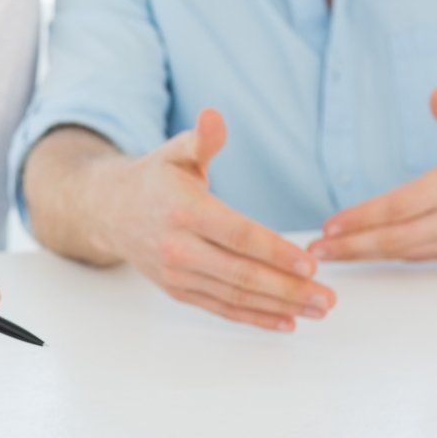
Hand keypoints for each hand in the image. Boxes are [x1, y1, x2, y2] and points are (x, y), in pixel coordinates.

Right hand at [112, 109, 332, 331]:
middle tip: (327, 296)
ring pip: (234, 295)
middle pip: (240, 273)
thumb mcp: (176, 153)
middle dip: (288, 288)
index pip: (237, 235)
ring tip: (318, 309)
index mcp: (182, 210)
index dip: (275, 252)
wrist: (109, 211)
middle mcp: (177, 247)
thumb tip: (214, 116)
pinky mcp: (178, 290)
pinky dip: (254, 318)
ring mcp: (176, 273)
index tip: (310, 264)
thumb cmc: (154, 179)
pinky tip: (286, 321)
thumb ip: (202, 140)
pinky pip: (220, 308)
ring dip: (280, 306)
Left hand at [313, 88, 436, 262]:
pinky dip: (387, 255)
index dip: (361, 218)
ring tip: (328, 253)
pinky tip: (360, 250)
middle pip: (395, 239)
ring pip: (403, 253)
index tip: (329, 224)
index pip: (399, 206)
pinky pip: (416, 256)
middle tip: (315, 251)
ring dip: (363, 255)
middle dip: (351, 246)